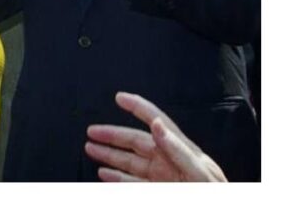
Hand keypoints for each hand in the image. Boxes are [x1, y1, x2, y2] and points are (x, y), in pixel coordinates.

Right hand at [85, 92, 226, 181]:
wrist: (218, 213)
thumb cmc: (214, 193)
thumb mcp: (199, 171)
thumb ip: (178, 149)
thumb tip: (157, 125)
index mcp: (180, 149)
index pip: (156, 121)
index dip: (138, 107)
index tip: (120, 97)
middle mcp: (168, 160)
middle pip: (135, 141)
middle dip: (112, 135)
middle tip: (92, 131)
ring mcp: (162, 176)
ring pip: (129, 162)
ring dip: (109, 155)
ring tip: (90, 149)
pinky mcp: (157, 192)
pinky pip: (132, 182)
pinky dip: (116, 178)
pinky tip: (104, 174)